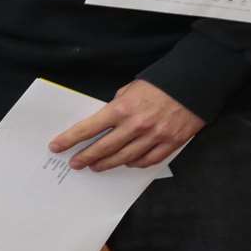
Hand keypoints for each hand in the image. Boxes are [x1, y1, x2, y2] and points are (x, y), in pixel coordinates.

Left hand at [49, 80, 204, 170]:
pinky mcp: (169, 144)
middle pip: (103, 149)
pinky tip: (126, 163)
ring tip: (97, 166)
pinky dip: (134, 164)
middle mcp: (135, 126)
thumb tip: (106, 122)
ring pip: (123, 159)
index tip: (56, 147)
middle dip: (86, 157)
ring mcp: (153, 137)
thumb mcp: (132, 88)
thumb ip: (117, 106)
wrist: (194, 83)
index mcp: (122, 108)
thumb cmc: (161, 83)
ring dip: (107, 164)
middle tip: (76, 163)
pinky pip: (146, 161)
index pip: (89, 128)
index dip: (70, 139)